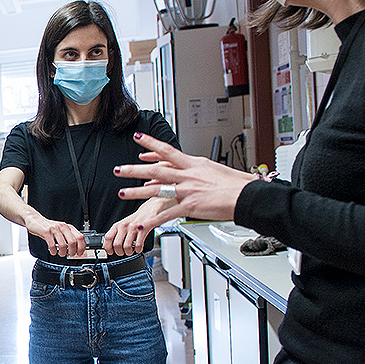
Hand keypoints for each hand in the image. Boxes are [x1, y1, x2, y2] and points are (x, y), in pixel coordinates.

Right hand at [33, 218, 85, 257]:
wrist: (35, 220)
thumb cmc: (48, 227)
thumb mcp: (60, 230)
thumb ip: (67, 237)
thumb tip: (75, 248)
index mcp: (68, 227)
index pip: (80, 237)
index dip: (82, 247)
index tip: (80, 253)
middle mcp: (62, 227)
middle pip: (73, 242)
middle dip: (72, 252)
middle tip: (70, 255)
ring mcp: (54, 229)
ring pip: (63, 245)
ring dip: (63, 253)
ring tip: (61, 254)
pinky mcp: (46, 232)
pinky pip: (52, 245)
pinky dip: (54, 251)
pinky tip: (53, 251)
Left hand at [104, 207, 157, 256]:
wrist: (148, 211)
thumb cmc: (135, 220)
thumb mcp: (122, 225)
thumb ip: (115, 234)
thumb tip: (107, 246)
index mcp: (117, 225)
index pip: (107, 238)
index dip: (107, 247)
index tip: (109, 252)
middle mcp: (124, 226)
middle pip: (116, 244)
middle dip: (119, 252)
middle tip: (122, 253)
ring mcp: (133, 228)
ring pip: (127, 246)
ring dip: (128, 252)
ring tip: (130, 251)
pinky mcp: (143, 230)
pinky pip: (138, 245)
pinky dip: (138, 250)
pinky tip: (138, 249)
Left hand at [114, 133, 259, 229]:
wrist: (245, 196)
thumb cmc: (235, 184)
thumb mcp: (213, 168)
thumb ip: (196, 168)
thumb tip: (188, 165)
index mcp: (192, 164)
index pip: (167, 150)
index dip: (151, 144)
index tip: (139, 139)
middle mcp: (187, 175)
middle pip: (155, 170)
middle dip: (134, 170)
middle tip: (119, 169)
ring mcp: (187, 191)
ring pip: (156, 190)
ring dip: (136, 192)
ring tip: (122, 193)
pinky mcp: (190, 206)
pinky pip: (166, 214)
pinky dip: (152, 221)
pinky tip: (141, 224)